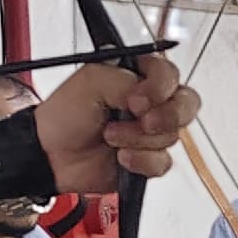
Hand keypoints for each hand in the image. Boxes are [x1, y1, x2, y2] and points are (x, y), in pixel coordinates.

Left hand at [38, 52, 196, 191]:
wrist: (51, 156)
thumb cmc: (63, 116)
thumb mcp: (91, 81)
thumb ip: (127, 80)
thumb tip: (149, 97)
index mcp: (135, 75)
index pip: (169, 74)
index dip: (160, 87)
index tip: (137, 99)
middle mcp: (147, 102)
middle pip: (186, 104)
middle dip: (167, 115)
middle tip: (143, 121)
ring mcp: (148, 132)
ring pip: (173, 136)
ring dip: (139, 139)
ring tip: (111, 137)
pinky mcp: (147, 159)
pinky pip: (163, 162)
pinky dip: (141, 161)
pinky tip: (121, 158)